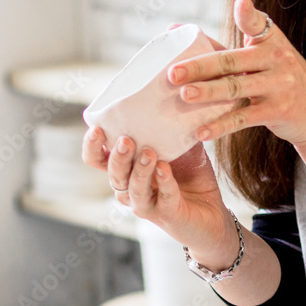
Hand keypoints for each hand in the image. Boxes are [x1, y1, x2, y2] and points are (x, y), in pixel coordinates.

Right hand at [81, 128, 237, 263]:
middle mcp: (130, 188)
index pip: (97, 159)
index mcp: (127, 170)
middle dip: (117, 156)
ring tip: (149, 153)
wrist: (213, 213)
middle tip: (126, 139)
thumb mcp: (180, 147)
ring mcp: (147, 204)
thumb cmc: (190, 177)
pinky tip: (166, 169)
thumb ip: (170, 127)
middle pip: (112, 174)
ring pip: (133, 189)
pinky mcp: (166, 214)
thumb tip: (174, 91)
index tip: (96, 129)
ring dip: (139, 170)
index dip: (92, 146)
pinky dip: (164, 183)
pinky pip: (162, 198)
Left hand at [168, 0, 305, 146]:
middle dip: (201, 66)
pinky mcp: (278, 111)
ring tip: (185, 95)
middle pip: (233, 61)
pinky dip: (221, 125)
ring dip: (208, 93)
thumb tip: (176, 29)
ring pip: (236, 88)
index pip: (257, 24)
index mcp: (272, 41)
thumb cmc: (280, 82)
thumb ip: (226, 49)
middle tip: (174, 72)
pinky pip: (243, 118)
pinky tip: (203, 131)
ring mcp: (280, 86)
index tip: (241, 3)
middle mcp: (278, 60)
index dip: (248, 14)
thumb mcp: (264, 59)